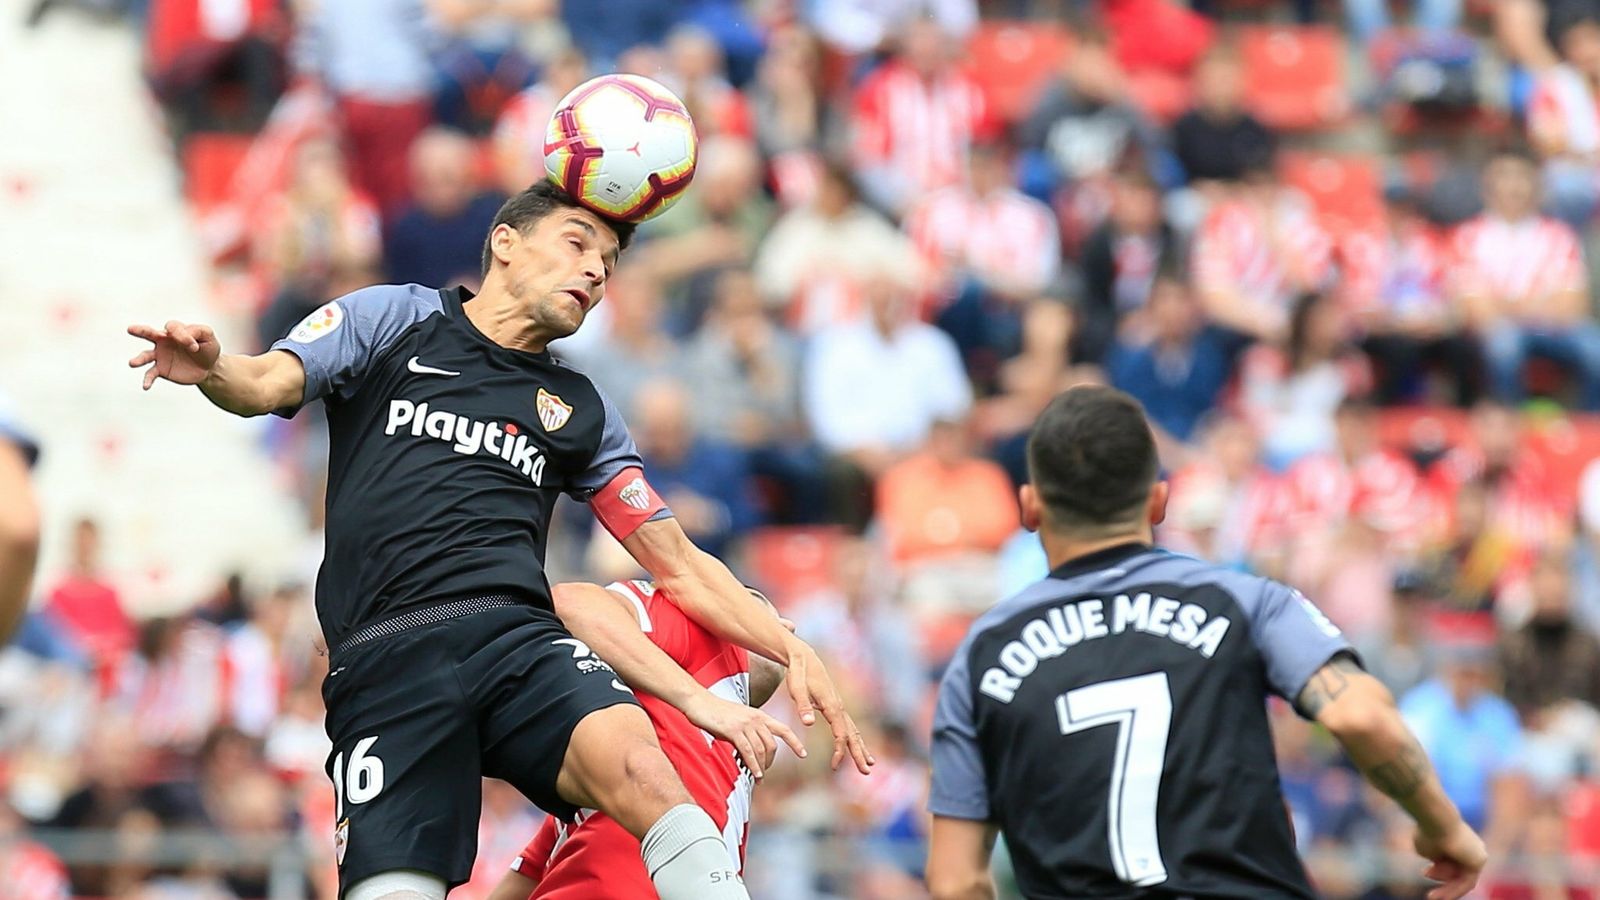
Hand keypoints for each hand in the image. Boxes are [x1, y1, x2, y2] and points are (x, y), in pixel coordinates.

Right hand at [128, 321, 221, 389]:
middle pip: (149, 333)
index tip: (195, 347)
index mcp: (175, 331)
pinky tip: (145, 386)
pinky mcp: (161, 369)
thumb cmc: (207, 348)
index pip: (172, 328)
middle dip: (140, 331)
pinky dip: (147, 379)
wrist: (210, 368)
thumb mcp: (208, 335)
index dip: (183, 336)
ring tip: (132, 363)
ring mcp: (160, 355)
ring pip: (146, 355)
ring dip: (139, 359)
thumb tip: (187, 339)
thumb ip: (198, 331)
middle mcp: (163, 341)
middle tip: (130, 329)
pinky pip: (151, 374)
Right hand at [680, 691, 804, 780]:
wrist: (699, 702)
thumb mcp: (738, 720)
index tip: (803, 754)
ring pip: (761, 750)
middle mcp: (756, 718)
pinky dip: (753, 765)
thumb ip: (749, 732)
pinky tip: (754, 774)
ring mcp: (745, 724)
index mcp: (759, 715)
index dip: (795, 742)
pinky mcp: (734, 730)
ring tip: (759, 778)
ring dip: (761, 767)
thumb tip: (753, 752)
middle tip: (764, 773)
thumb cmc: (716, 713)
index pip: (783, 729)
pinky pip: (748, 751)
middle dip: (771, 762)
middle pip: (772, 745)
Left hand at [783, 642, 873, 773]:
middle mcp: (838, 707)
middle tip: (866, 772)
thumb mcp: (796, 687)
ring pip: (853, 730)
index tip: (836, 766)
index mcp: (831, 705)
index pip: (840, 733)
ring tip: (869, 764)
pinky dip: (854, 738)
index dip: (840, 750)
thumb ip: (802, 705)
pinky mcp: (835, 706)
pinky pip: (847, 726)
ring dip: (860, 748)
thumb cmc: (798, 673)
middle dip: (859, 754)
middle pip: (852, 734)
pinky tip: (856, 747)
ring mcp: (838, 706)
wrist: (803, 657)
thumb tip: (808, 723)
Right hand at [1414, 821, 1486, 899]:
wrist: (1436, 821)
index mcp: (1460, 842)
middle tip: (1430, 894)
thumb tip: (1436, 862)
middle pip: (1459, 872)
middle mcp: (1473, 847)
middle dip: (1443, 881)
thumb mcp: (1427, 849)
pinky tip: (1444, 897)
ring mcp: (1478, 854)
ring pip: (1462, 877)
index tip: (1424, 873)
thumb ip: (1434, 857)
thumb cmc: (1427, 831)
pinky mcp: (1479, 861)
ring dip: (1446, 885)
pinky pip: (1468, 881)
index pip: (1453, 864)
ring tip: (1429, 882)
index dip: (1439, 872)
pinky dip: (1455, 890)